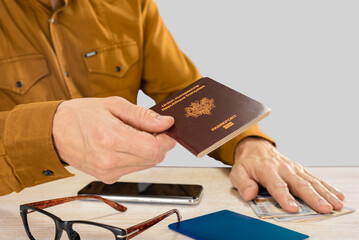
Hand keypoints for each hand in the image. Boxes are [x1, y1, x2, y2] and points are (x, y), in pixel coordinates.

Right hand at [52, 97, 175, 182]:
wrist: (55, 131)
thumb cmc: (82, 114)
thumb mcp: (114, 105)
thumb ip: (143, 116)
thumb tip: (166, 123)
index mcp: (111, 139)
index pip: (154, 148)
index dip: (166, 139)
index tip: (166, 129)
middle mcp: (110, 160)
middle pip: (153, 158)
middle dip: (158, 143)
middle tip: (150, 129)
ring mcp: (108, 172)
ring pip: (146, 165)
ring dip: (147, 151)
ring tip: (132, 135)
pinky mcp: (107, 178)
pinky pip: (134, 169)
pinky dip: (136, 157)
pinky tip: (124, 145)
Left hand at [230, 137, 344, 213]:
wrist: (256, 147)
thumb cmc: (248, 163)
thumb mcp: (238, 171)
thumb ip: (242, 183)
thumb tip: (249, 194)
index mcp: (267, 170)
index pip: (277, 185)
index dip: (284, 197)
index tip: (292, 208)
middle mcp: (283, 169)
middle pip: (299, 184)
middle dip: (313, 197)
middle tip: (324, 208)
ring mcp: (294, 169)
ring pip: (311, 182)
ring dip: (324, 193)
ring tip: (335, 204)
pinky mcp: (300, 170)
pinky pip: (315, 178)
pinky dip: (327, 187)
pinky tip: (337, 195)